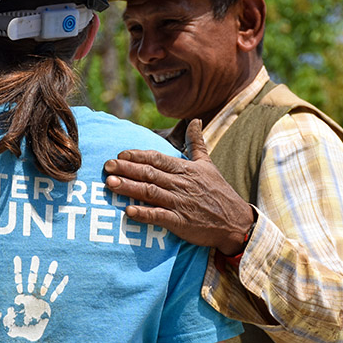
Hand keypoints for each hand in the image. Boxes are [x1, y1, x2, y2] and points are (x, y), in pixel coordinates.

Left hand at [0, 255, 68, 341]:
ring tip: (54, 262)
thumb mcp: (6, 320)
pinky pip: (57, 294)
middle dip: (34, 268)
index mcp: (20, 298)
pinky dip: (61, 286)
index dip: (17, 269)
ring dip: (50, 273)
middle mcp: (31, 296)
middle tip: (35, 257)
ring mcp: (41, 300)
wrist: (31, 339)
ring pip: (46, 283)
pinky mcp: (50, 306)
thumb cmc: (18, 331)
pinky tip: (65, 277)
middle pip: (33, 279)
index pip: (18, 280)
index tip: (17, 257)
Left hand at [103, 119, 254, 254]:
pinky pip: (160, 217)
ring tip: (110, 184)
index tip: (120, 154)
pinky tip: (128, 211)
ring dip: (129, 188)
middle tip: (107, 166)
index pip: (157, 158)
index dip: (137, 155)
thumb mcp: (208, 164)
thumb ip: (196, 143)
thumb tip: (195, 120)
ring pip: (151, 192)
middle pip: (149, 173)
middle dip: (127, 168)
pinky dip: (144, 214)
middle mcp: (181, 184)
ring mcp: (180, 203)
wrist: (235, 222)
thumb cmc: (219, 192)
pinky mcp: (181, 222)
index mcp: (185, 169)